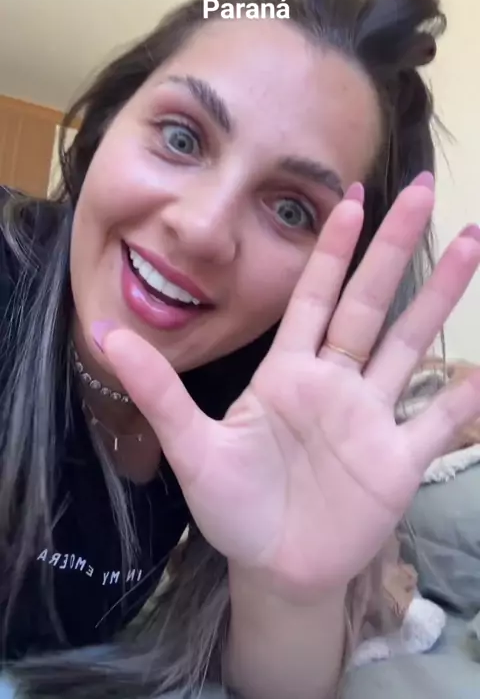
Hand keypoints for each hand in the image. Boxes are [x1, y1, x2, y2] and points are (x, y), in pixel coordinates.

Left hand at [100, 175, 479, 599]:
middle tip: (423, 191)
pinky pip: (439, 423)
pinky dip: (465, 398)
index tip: (349, 197)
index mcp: (288, 371)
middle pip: (369, 303)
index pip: (313, 296)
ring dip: (438, 297)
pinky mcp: (398, 462)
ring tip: (471, 243)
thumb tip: (102, 330)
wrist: (273, 568)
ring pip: (409, 345)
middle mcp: (335, 381)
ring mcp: (371, 417)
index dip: (331, 248)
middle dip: (394, 248)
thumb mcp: (191, 446)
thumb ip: (158, 390)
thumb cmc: (232, 504)